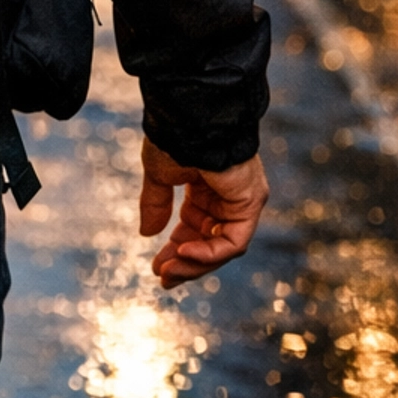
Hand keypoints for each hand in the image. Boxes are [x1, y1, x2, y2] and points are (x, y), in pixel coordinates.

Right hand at [139, 136, 268, 290]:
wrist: (191, 119)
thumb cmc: (175, 138)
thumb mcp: (159, 175)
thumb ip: (155, 204)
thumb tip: (147, 233)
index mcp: (206, 188)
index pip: (195, 229)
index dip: (176, 249)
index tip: (156, 266)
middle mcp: (227, 197)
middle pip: (209, 242)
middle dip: (185, 263)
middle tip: (163, 278)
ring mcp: (241, 201)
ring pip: (222, 247)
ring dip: (195, 263)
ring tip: (169, 271)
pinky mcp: (250, 203)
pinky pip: (232, 241)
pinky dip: (209, 252)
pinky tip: (183, 252)